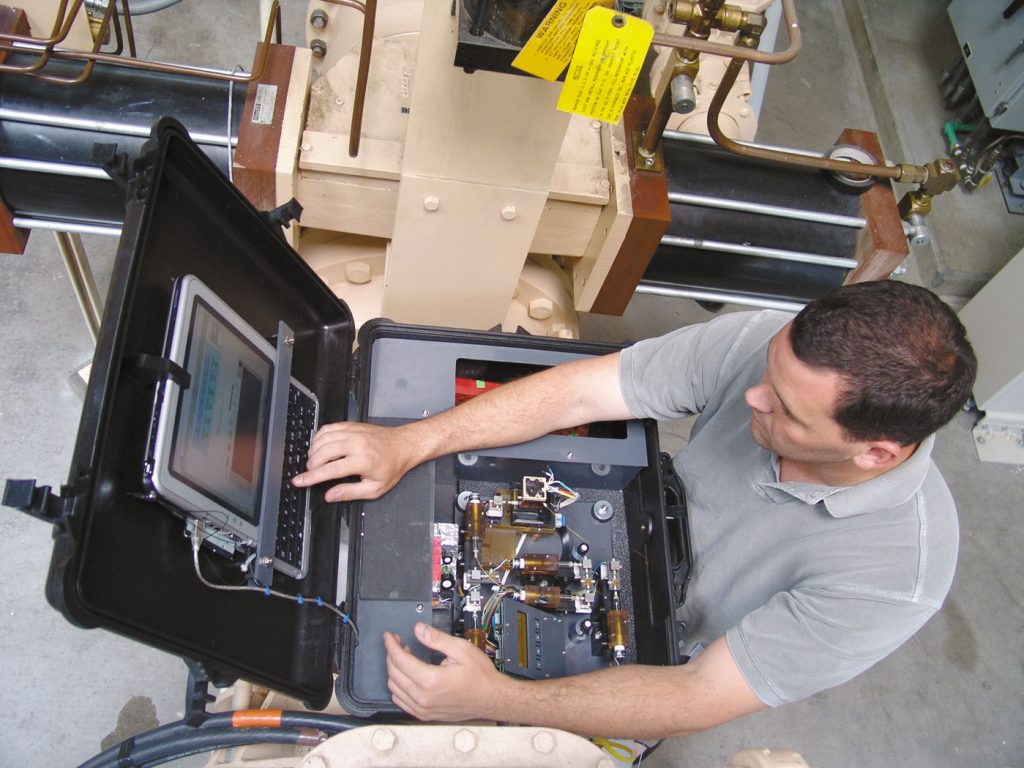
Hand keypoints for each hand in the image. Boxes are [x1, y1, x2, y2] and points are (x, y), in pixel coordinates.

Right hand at [291, 422, 416, 501]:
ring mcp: (353, 432)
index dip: (310, 477)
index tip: (299, 481)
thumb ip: (350, 492)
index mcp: (362, 461)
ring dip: (313, 451)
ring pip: (322, 439)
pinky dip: (318, 437)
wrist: (404, 445)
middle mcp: (356, 444)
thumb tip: (330, 496)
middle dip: (310, 465)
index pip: (329, 470)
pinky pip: (328, 428)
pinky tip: (319, 446)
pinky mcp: (351, 425)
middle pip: (322, 452)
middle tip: (309, 473)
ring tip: (313, 462)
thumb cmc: (392, 466)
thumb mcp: (375, 488)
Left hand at [384, 622, 509, 721]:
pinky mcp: (424, 715)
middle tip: (397, 642)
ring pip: (394, 688)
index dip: (391, 644)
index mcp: (430, 680)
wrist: (491, 698)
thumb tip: (418, 629)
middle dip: (391, 654)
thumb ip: (436, 639)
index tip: (389, 636)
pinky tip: (405, 677)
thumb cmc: (480, 676)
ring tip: (404, 657)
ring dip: (394, 671)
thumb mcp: (460, 649)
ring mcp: (423, 708)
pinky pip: (401, 702)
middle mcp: (423, 697)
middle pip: (393, 673)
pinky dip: (397, 687)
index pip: (400, 659)